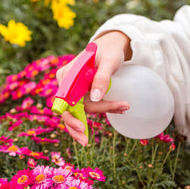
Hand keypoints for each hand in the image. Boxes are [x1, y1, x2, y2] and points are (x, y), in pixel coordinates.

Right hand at [56, 31, 132, 145]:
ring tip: (123, 107)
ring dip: (98, 114)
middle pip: (69, 110)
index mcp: (67, 75)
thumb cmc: (109, 51)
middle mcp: (66, 83)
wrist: (112, 46)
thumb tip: (95, 98)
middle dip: (77, 126)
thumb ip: (101, 78)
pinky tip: (117, 108)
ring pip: (78, 111)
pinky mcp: (80, 94)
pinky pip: (85, 108)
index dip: (71, 117)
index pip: (67, 101)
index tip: (82, 128)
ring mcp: (72, 89)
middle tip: (86, 142)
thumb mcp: (108, 62)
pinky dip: (99, 111)